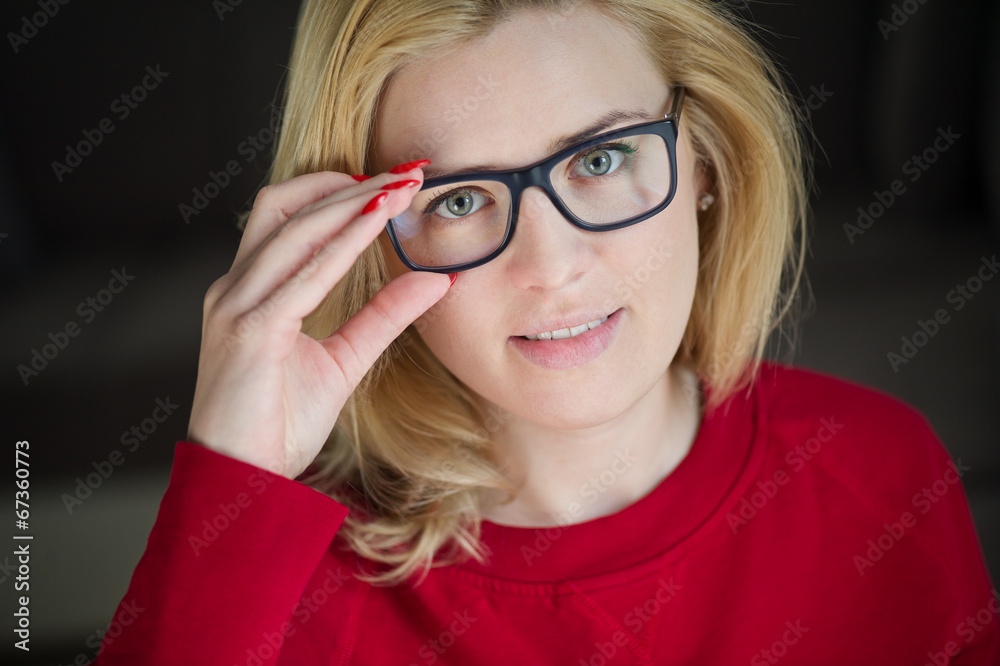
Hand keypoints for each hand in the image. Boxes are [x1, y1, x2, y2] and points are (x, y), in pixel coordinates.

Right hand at [187, 165, 449, 478]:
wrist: (243, 477)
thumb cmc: (280, 422)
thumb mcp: (344, 359)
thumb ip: (383, 317)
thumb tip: (434, 279)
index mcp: (250, 290)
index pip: (291, 217)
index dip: (340, 190)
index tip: (395, 180)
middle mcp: (235, 287)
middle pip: (287, 206)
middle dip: (350, 184)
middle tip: (408, 172)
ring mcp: (237, 305)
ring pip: (294, 229)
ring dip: (350, 203)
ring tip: (400, 188)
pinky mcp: (250, 331)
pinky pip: (303, 276)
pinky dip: (342, 245)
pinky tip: (376, 225)